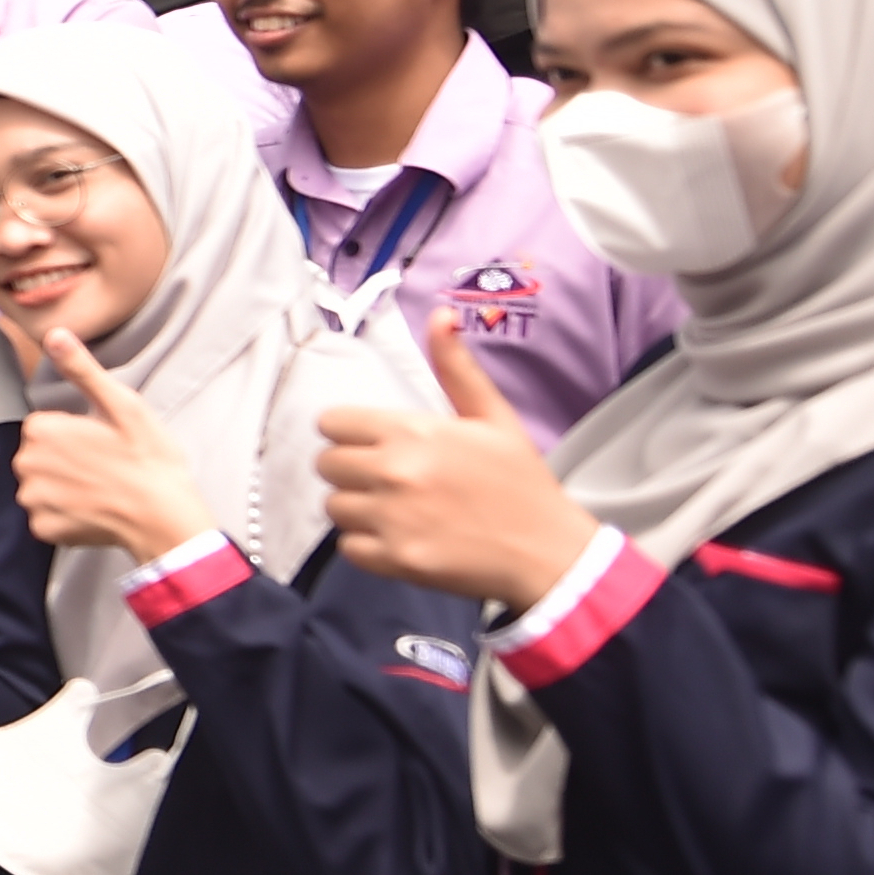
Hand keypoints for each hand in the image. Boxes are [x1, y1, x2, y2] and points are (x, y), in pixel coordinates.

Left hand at [14, 328, 218, 560]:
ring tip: (101, 486)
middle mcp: (27, 465)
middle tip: (104, 463)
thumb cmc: (148, 458)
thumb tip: (54, 334)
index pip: (44, 425)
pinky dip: (66, 514)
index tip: (101, 440)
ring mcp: (34, 500)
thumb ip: (81, 369)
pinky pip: (47, 516)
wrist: (164, 518)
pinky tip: (94, 509)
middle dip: (64, 457)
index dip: (73, 431)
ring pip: (41, 485)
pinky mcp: (44, 529)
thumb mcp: (121, 404)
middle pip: (38, 455)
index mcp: (42, 430)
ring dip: (63, 486)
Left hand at [316, 318, 597, 605]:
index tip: (367, 443)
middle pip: (326, 464)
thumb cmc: (520, 482)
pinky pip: (349, 547)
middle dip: (349, 469)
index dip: (347, 432)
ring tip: (396, 508)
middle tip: (385, 477)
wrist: (546, 550)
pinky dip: (367, 545)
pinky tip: (400, 536)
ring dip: (357, 508)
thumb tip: (441, 315)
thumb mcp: (493, 416)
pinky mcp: (394, 559)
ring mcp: (391, 518)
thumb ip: (456, 368)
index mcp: (412, 431)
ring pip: (334, 507)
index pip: (332, 422)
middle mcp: (394, 472)